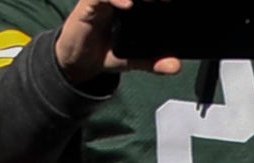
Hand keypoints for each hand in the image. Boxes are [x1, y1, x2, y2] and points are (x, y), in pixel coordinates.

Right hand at [54, 0, 186, 82]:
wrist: (78, 60)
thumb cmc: (106, 51)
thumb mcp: (134, 59)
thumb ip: (154, 62)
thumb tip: (175, 66)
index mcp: (133, 6)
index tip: (174, 4)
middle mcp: (118, 0)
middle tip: (167, 1)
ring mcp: (104, 0)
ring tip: (152, 1)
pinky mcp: (88, 4)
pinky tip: (127, 5)